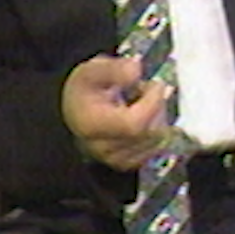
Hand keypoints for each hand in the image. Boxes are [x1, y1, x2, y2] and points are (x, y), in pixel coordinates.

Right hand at [61, 54, 172, 170]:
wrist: (75, 111)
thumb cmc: (85, 89)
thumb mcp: (93, 70)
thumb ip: (114, 68)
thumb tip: (136, 69)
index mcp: (91, 124)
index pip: (135, 124)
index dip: (152, 103)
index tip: (154, 84)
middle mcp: (101, 148)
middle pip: (150, 131)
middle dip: (157, 106)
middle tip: (146, 89)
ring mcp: (114, 160)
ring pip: (157, 140)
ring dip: (158, 117)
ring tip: (142, 103)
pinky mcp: (126, 164)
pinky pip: (156, 149)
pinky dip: (157, 131)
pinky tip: (143, 119)